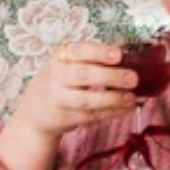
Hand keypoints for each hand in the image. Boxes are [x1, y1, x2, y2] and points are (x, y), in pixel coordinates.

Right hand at [0, 41, 136, 169]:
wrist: (35, 110)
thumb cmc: (61, 81)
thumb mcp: (67, 64)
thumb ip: (92, 60)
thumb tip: (129, 56)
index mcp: (60, 57)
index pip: (78, 51)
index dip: (99, 52)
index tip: (119, 54)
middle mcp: (56, 76)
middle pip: (82, 75)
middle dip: (110, 77)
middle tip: (133, 78)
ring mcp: (59, 99)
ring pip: (86, 100)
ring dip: (112, 99)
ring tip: (131, 98)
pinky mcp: (66, 118)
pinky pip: (91, 116)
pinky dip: (111, 113)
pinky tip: (126, 109)